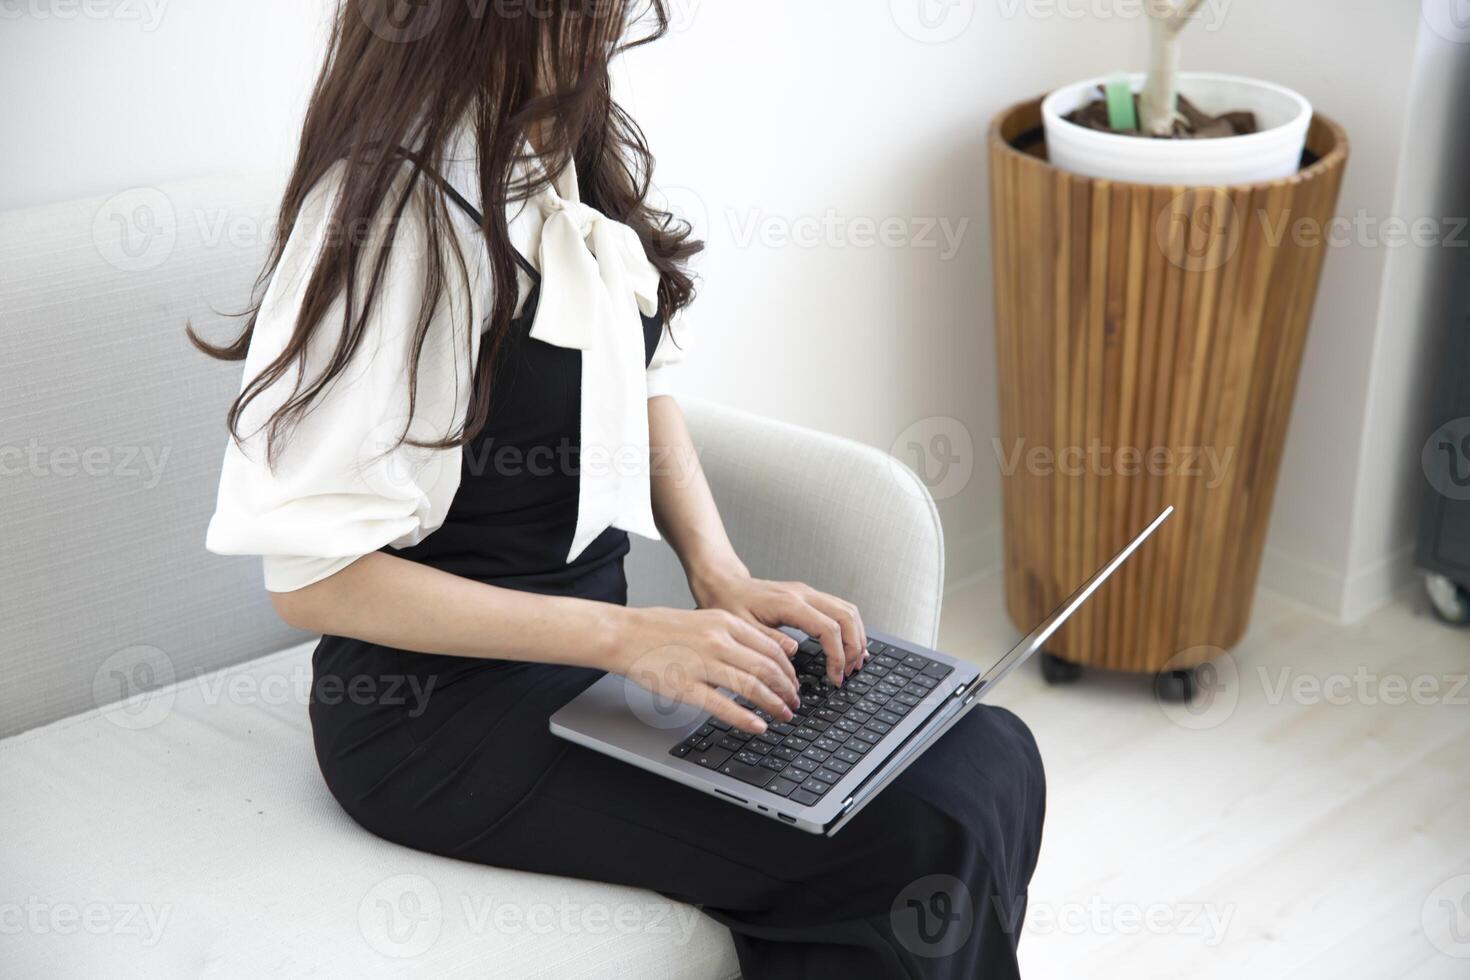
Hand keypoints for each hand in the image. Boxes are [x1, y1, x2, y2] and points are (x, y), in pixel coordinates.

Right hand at [607, 607, 800, 733]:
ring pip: (751, 686)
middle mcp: (718, 640)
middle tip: (794, 702)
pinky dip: (745, 718)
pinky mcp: (685, 686)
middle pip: (767, 668)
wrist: (624, 634)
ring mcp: (702, 663)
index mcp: (725, 622)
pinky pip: (723, 706)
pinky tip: (757, 726)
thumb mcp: (705, 619)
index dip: (788, 670)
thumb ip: (735, 634)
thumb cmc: (660, 629)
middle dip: (787, 689)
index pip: (771, 647)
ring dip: (773, 704)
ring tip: (783, 715)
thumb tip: (766, 652)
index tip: (794, 683)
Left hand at [691, 570, 867, 687]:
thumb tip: (794, 652)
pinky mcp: (808, 597)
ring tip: (853, 663)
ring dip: (856, 637)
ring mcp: (808, 593)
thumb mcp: (740, 628)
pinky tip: (848, 645)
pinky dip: (849, 628)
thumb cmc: (729, 604)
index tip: (835, 677)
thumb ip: (768, 641)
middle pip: (846, 616)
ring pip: (848, 610)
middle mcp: (804, 594)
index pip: (829, 628)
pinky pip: (839, 609)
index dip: (837, 656)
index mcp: (789, 603)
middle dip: (854, 647)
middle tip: (849, 672)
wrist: (724, 584)